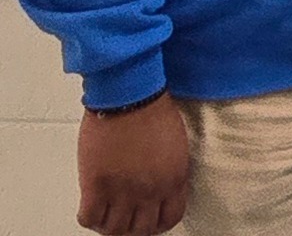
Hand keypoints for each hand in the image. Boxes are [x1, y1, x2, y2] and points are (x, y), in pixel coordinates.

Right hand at [77, 93, 190, 234]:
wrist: (130, 97)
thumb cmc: (154, 112)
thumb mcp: (176, 148)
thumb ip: (168, 173)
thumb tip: (157, 190)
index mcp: (173, 180)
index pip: (170, 218)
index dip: (157, 224)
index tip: (148, 220)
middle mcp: (150, 191)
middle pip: (140, 230)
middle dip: (132, 228)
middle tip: (124, 219)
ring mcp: (122, 191)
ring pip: (114, 230)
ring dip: (109, 225)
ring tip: (105, 214)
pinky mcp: (96, 185)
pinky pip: (89, 218)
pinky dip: (88, 218)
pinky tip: (90, 206)